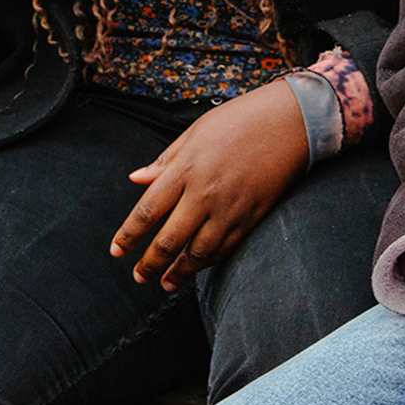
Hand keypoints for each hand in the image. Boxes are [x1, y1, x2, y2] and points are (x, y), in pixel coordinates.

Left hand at [108, 81, 308, 291]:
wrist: (288, 122)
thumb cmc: (238, 120)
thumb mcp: (194, 133)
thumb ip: (164, 161)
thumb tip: (135, 179)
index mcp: (185, 169)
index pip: (148, 211)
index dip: (129, 235)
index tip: (116, 251)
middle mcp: (204, 194)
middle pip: (169, 240)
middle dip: (150, 264)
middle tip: (138, 277)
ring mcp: (230, 209)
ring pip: (198, 253)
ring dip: (179, 273)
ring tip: (165, 284)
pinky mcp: (252, 218)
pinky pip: (225, 249)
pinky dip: (208, 262)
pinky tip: (197, 268)